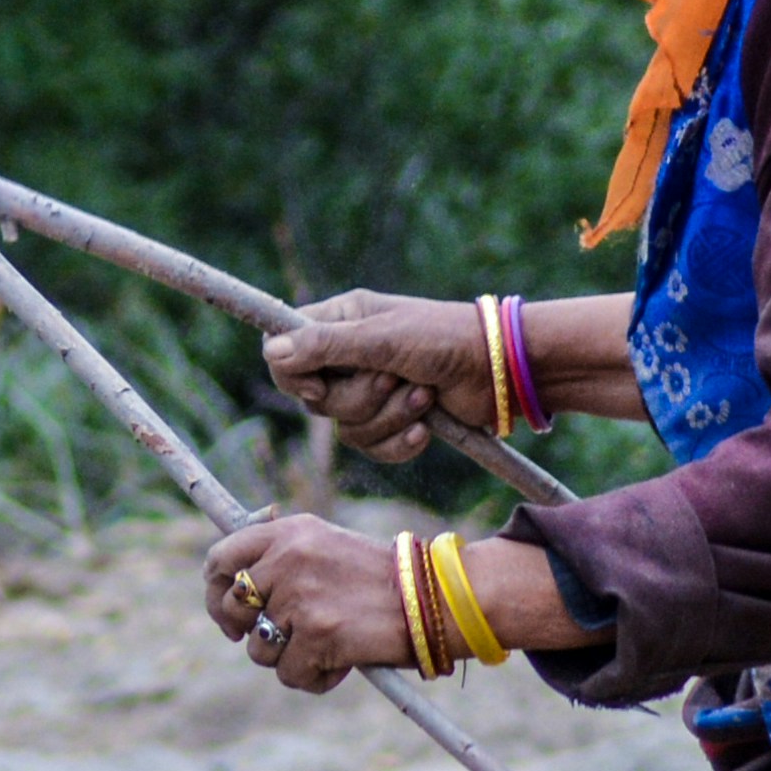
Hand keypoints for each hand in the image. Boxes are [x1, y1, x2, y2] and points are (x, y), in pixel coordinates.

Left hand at [200, 515, 414, 691]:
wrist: (434, 597)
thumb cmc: (382, 580)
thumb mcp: (327, 547)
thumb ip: (283, 559)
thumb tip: (238, 590)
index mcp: (289, 533)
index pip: (222, 557)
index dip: (216, 590)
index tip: (229, 611)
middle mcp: (289, 559)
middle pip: (231, 607)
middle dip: (244, 630)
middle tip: (274, 640)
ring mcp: (301, 598)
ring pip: (258, 648)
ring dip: (287, 658)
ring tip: (325, 646)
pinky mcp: (317, 635)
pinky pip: (289, 674)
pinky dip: (313, 678)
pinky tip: (341, 665)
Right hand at [259, 291, 492, 459]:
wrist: (500, 370)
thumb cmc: (444, 338)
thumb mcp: (382, 338)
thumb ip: (325, 345)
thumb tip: (270, 352)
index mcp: (342, 322)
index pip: (285, 353)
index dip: (296, 377)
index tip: (321, 385)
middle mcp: (350, 356)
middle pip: (317, 401)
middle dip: (361, 399)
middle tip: (395, 379)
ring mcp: (372, 390)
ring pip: (346, 428)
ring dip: (388, 417)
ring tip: (423, 396)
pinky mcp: (394, 420)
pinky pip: (373, 447)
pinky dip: (399, 441)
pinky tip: (425, 427)